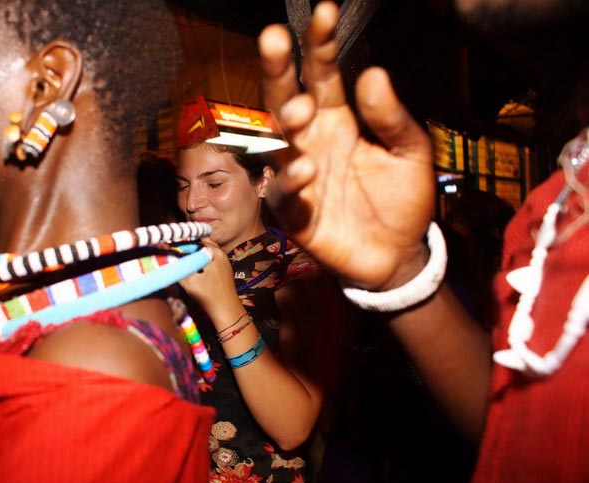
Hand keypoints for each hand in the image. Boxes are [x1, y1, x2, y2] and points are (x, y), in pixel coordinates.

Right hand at [177, 238, 238, 312]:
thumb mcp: (189, 281)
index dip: (184, 243)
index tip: (172, 248)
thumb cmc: (209, 295)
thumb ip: (177, 268)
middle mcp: (222, 255)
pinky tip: (192, 269)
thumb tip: (165, 259)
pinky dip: (200, 262)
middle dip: (190, 248)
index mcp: (216, 253)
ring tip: (182, 260)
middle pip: (203, 245)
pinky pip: (210, 261)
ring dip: (195, 255)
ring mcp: (224, 263)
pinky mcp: (223, 272)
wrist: (226, 311)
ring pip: (206, 254)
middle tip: (176, 253)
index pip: (197, 240)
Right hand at [259, 2, 434, 289]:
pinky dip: (291, 179)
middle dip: (279, 67)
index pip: (323, 74)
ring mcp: (299, 174)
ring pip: (279, 139)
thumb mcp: (411, 153)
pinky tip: (306, 167)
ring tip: (301, 108)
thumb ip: (392, 118)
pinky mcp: (295, 212)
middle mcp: (312, 140)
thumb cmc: (402, 199)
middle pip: (286, 96)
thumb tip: (372, 74)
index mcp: (339, 120)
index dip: (320, 44)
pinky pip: (284, 192)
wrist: (399, 255)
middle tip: (275, 37)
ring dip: (285, 120)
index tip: (324, 12)